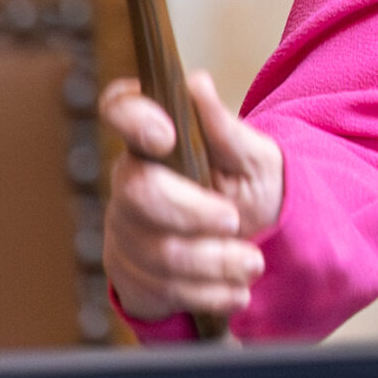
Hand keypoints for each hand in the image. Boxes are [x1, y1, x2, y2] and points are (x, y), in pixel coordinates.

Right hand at [101, 71, 285, 322]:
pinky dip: (206, 293)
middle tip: (235, 221)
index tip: (166, 135)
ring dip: (212, 263)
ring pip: (155, 251)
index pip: (120, 109)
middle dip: (193, 214)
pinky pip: (160, 288)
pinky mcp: (129, 273)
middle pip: (139, 192)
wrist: (256, 248)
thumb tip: (197, 84)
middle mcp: (132, 180)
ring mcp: (125, 228)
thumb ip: (225, 129)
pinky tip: (233, 290)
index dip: (132, 117)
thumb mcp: (255, 159)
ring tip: (251, 265)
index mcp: (158, 138)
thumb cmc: (252, 191)